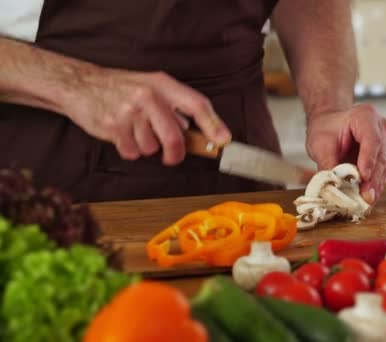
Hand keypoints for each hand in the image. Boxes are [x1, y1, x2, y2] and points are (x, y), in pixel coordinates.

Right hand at [59, 68, 230, 164]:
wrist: (81, 84)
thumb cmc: (122, 87)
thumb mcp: (152, 86)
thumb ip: (175, 106)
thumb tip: (199, 132)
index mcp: (163, 84)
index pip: (197, 104)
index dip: (213, 124)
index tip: (224, 140)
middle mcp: (148, 96)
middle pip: (175, 137)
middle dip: (176, 154)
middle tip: (172, 156)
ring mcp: (130, 111)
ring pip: (152, 148)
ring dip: (146, 148)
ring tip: (135, 132)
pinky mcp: (113, 126)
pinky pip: (132, 153)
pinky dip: (130, 150)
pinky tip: (122, 135)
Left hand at [306, 104, 385, 204]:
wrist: (330, 124)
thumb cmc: (326, 128)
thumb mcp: (320, 143)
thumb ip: (327, 162)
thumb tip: (333, 184)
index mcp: (365, 116)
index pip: (371, 138)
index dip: (369, 158)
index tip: (364, 176)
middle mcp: (380, 128)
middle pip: (381, 155)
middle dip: (373, 179)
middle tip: (367, 196)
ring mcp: (384, 143)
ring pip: (383, 166)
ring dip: (376, 185)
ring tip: (367, 201)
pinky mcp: (382, 157)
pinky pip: (381, 173)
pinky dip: (374, 186)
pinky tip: (368, 198)